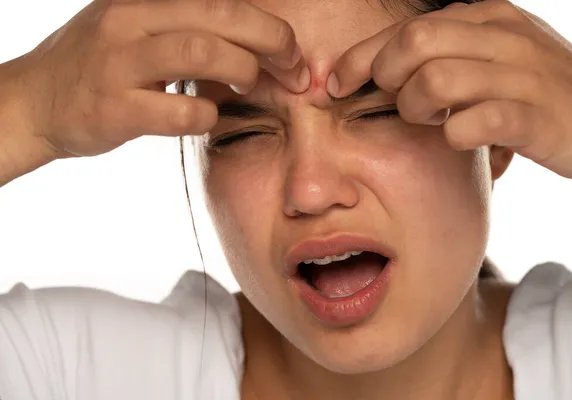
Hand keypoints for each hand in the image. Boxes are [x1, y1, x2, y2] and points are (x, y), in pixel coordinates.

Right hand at [14, 0, 308, 158]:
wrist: (35, 102)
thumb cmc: (97, 66)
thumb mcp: (135, 26)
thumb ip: (183, 25)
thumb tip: (247, 38)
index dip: (266, 23)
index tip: (291, 51)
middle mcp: (131, 20)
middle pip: (221, 14)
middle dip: (271, 41)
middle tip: (294, 69)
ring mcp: (120, 62)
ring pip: (202, 52)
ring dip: (242, 71)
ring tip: (248, 87)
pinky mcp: (115, 108)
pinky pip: (182, 111)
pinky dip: (208, 117)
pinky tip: (205, 118)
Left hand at [327, 0, 571, 185]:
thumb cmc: (539, 94)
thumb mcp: (494, 60)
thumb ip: (447, 57)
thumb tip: (381, 73)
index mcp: (486, 19)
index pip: (407, 29)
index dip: (361, 57)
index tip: (335, 83)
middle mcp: (500, 38)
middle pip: (414, 44)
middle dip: (386, 78)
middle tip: (395, 102)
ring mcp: (520, 76)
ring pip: (436, 80)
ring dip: (417, 108)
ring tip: (432, 120)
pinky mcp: (536, 117)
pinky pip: (474, 122)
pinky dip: (455, 134)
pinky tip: (462, 138)